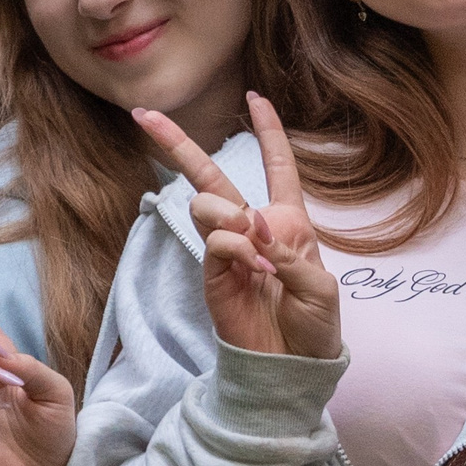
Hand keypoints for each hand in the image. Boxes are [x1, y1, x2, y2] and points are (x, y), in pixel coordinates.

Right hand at [135, 92, 338, 361]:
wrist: (292, 367)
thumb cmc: (315, 327)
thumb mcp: (320, 287)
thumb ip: (290, 251)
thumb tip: (253, 224)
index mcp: (288, 221)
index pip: (277, 166)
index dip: (268, 132)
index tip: (255, 98)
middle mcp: (254, 227)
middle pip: (212, 175)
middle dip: (178, 144)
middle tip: (145, 115)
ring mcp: (229, 249)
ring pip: (209, 202)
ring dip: (232, 215)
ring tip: (258, 249)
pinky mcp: (213, 273)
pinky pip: (216, 240)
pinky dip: (237, 247)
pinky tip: (256, 270)